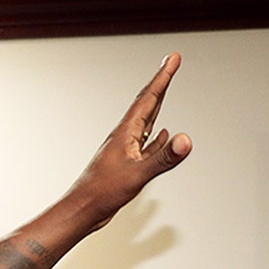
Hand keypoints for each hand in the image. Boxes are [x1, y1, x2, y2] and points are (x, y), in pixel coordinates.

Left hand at [0, 53, 190, 268]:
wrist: (82, 211)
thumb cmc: (102, 193)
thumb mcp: (138, 175)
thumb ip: (163, 158)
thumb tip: (185, 139)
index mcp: (126, 133)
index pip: (149, 98)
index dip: (164, 77)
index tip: (174, 58)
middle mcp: (125, 136)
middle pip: (148, 103)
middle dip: (162, 82)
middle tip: (173, 62)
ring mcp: (125, 149)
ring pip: (147, 120)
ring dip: (159, 103)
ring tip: (166, 88)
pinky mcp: (126, 163)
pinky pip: (147, 142)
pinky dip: (158, 134)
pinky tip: (164, 133)